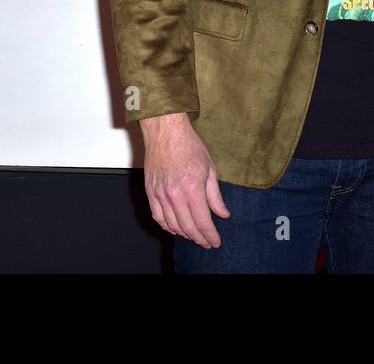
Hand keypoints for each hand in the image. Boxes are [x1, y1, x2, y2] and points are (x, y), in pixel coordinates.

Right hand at [140, 112, 228, 247]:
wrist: (166, 131)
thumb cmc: (189, 146)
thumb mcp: (210, 169)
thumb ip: (215, 196)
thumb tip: (223, 214)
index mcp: (192, 188)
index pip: (203, 221)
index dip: (210, 235)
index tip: (215, 242)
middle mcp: (175, 194)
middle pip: (187, 227)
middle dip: (199, 238)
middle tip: (207, 243)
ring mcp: (160, 194)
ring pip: (171, 225)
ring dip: (183, 234)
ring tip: (194, 236)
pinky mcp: (150, 192)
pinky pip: (157, 216)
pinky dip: (166, 226)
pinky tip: (175, 228)